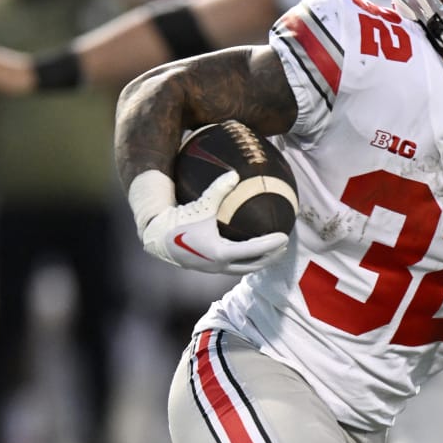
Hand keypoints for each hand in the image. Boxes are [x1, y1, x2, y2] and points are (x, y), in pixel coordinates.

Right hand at [128, 171, 289, 274]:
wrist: (157, 237)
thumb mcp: (201, 204)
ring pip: (243, 268)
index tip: (285, 237)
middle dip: (271, 257)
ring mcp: (214, 269)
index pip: (254, 250)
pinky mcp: (209, 267)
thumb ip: (219, 189)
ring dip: (259, 262)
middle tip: (284, 246)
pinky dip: (245, 260)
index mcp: (220, 252)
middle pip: (253, 265)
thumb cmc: (179, 219)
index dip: (271, 244)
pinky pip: (233, 266)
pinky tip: (250, 251)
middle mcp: (219, 265)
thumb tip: (235, 173)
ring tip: (272, 251)